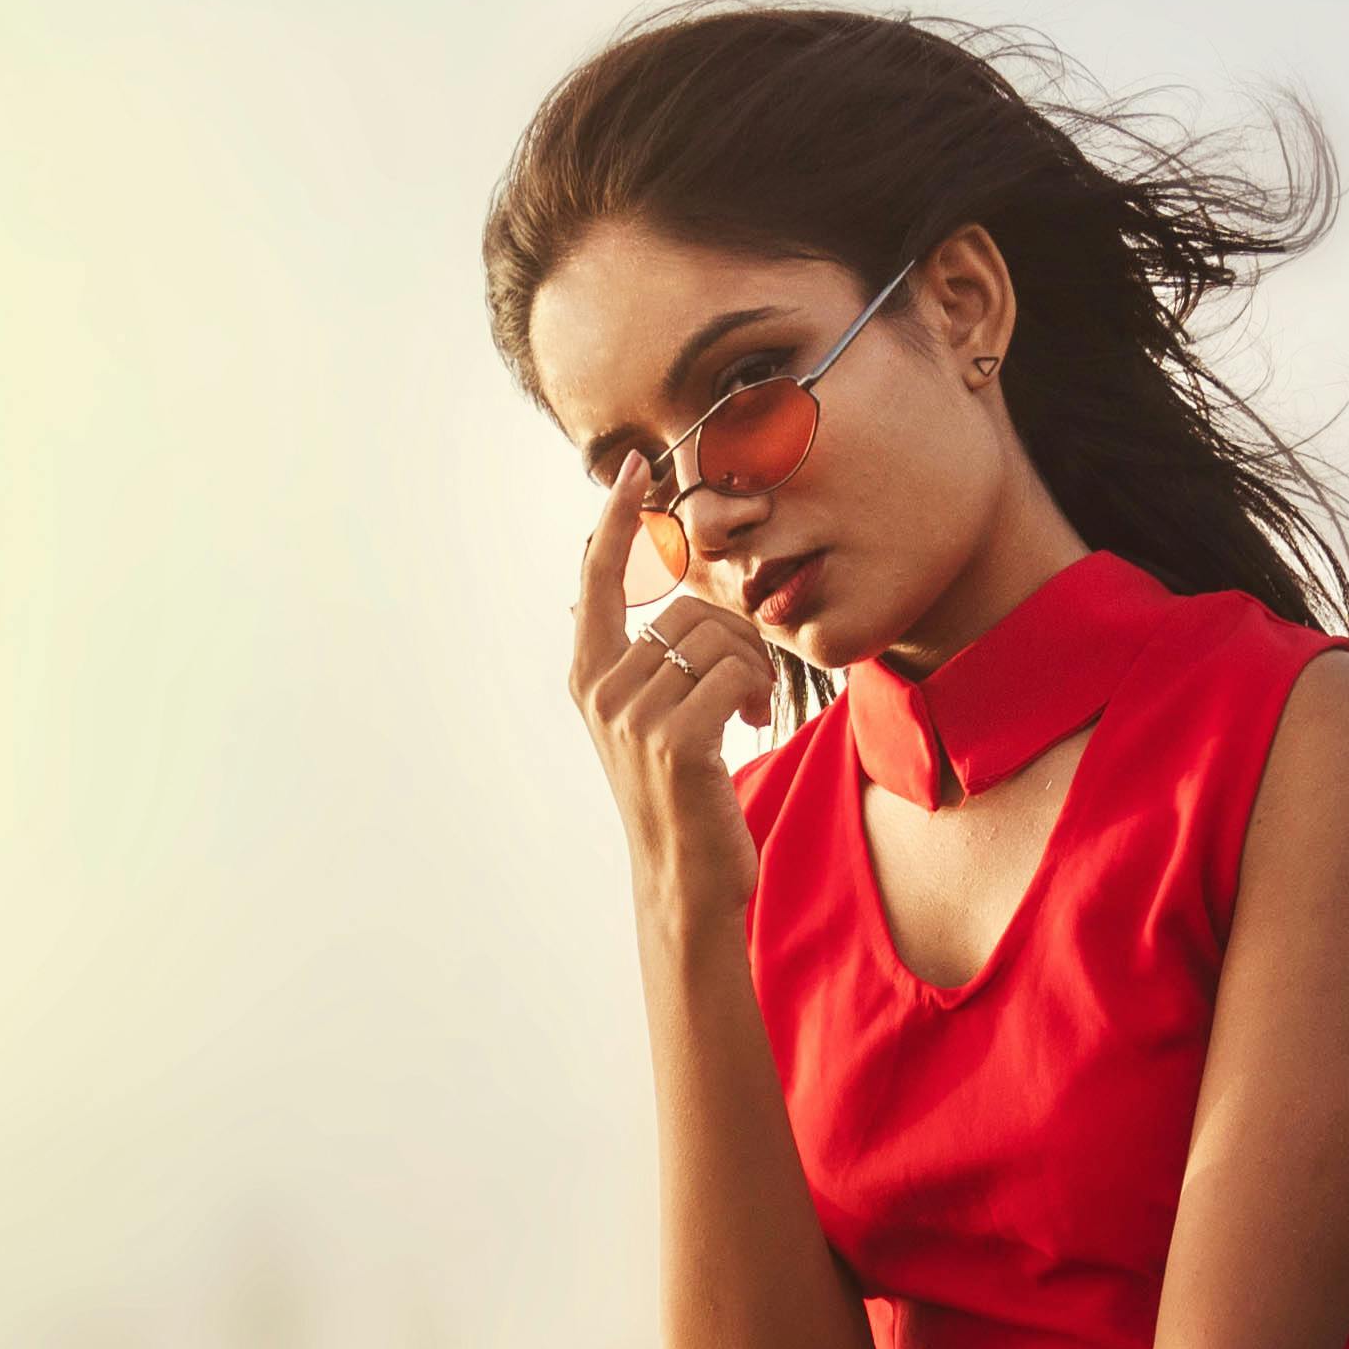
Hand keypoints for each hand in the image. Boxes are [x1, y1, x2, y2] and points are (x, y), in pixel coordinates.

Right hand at [572, 462, 772, 917]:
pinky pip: (734, 675)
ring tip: (748, 711)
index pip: (599, 582)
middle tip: (747, 689)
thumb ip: (655, 664)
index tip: (632, 470)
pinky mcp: (674, 740)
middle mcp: (602, 691)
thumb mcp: (654, 722)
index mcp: (591, 678)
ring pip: (719, 640)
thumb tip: (681, 607)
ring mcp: (633, 716)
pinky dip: (757, 693)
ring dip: (752, 671)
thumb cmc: (683, 798)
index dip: (617, 523)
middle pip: (691, 610)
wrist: (686, 879)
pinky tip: (752, 723)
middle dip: (737, 640)